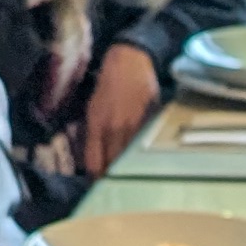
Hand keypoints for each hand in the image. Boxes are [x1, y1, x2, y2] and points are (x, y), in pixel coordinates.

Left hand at [79, 41, 165, 174]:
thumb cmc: (108, 83)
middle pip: (114, 163)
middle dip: (113, 177)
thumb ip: (94, 133)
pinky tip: (146, 158)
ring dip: (130, 168)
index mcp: (97, 124)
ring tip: (132, 178)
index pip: (95, 162)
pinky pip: (148, 142)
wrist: (130, 59)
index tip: (98, 184)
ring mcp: (135, 123)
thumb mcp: (93, 108)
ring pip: (132, 156)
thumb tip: (97, 158)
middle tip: (114, 186)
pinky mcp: (152, 118)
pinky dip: (146, 153)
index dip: (96, 176)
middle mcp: (115, 126)